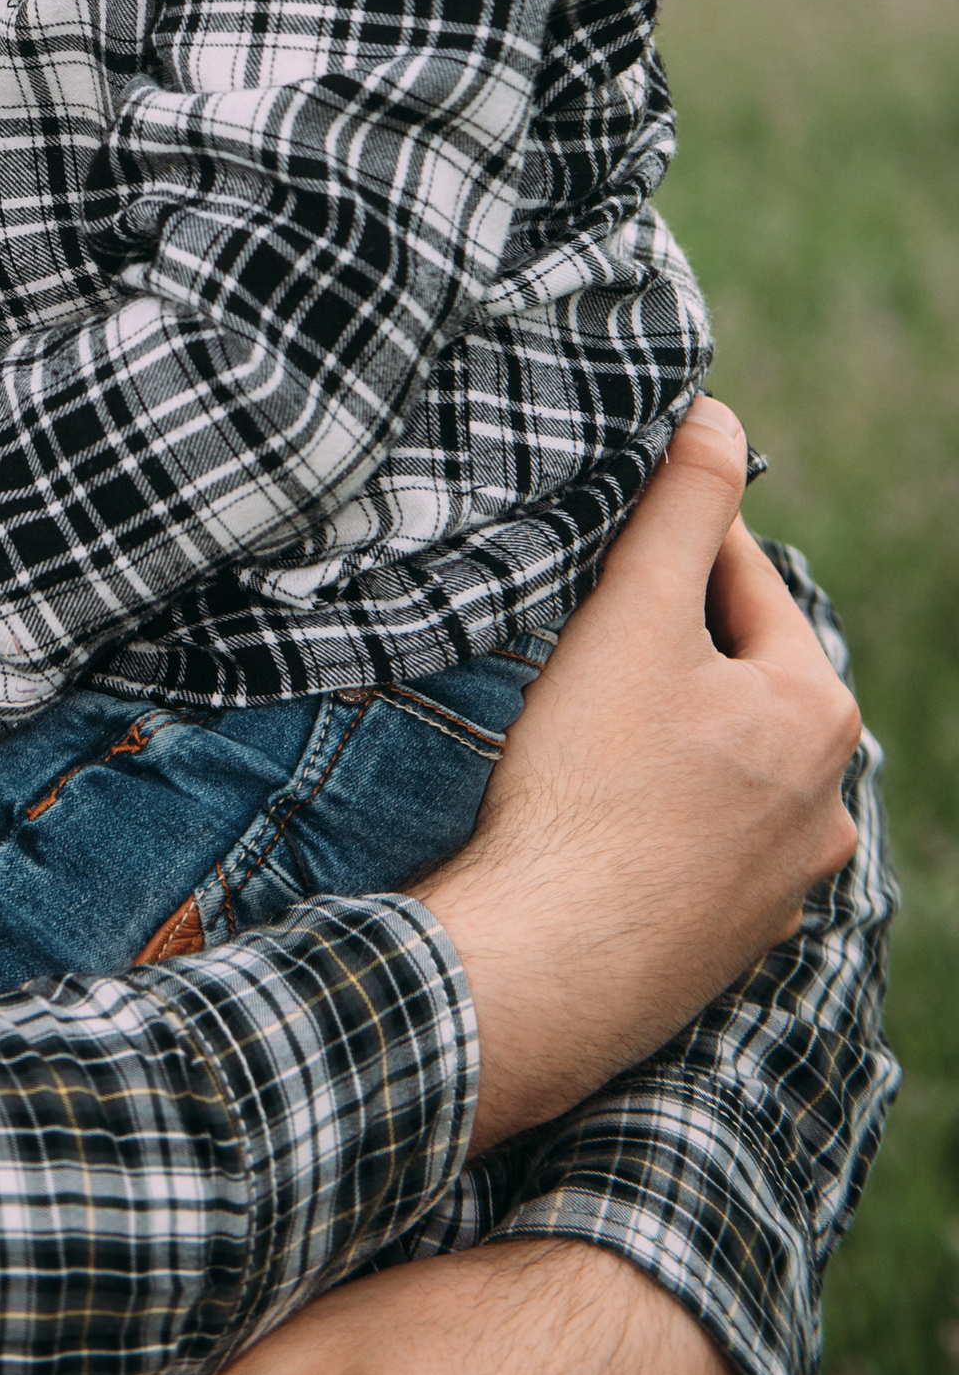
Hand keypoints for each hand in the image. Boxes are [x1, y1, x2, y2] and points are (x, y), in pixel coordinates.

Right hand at [411, 398, 861, 1152]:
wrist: (549, 962)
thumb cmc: (591, 784)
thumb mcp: (633, 617)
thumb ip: (680, 507)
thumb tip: (717, 412)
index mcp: (816, 713)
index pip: (743, 581)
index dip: (669, 545)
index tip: (608, 536)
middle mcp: (825, 804)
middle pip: (737, 675)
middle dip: (669, 643)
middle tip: (584, 627)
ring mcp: (781, 883)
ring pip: (723, 763)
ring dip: (668, 733)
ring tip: (584, 722)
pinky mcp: (727, 939)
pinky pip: (698, 840)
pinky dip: (654, 812)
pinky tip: (595, 809)